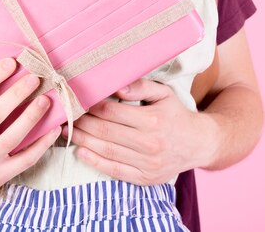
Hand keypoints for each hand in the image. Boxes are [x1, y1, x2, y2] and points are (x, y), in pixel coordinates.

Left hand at [62, 78, 213, 184]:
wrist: (199, 144)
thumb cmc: (175, 114)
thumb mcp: (163, 93)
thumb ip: (140, 87)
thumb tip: (117, 85)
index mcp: (151, 120)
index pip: (111, 111)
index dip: (91, 106)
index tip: (77, 100)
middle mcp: (149, 144)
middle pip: (105, 131)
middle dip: (82, 123)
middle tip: (65, 116)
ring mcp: (147, 164)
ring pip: (107, 151)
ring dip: (83, 141)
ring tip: (67, 131)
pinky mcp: (145, 178)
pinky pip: (115, 171)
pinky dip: (95, 162)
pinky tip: (81, 152)